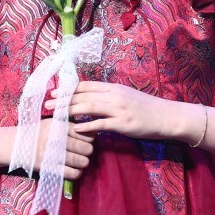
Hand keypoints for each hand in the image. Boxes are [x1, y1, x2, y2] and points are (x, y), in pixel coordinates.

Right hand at [31, 118, 94, 180]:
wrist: (14, 144)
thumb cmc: (38, 132)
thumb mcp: (53, 122)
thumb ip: (70, 124)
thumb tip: (91, 129)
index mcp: (59, 126)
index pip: (85, 134)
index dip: (89, 139)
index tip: (87, 141)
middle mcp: (56, 140)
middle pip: (86, 148)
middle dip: (88, 151)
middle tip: (85, 151)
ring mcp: (52, 155)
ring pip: (81, 161)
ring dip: (84, 162)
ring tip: (81, 160)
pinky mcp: (48, 168)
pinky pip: (71, 173)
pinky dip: (77, 173)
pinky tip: (75, 170)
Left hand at [49, 81, 169, 138]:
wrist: (167, 116)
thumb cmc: (147, 108)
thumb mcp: (127, 96)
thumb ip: (109, 97)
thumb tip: (92, 99)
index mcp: (114, 88)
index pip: (86, 86)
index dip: (68, 89)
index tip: (54, 92)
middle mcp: (114, 96)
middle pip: (83, 95)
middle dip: (62, 99)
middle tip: (47, 103)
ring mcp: (119, 110)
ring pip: (88, 107)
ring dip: (69, 110)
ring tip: (54, 115)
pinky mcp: (123, 124)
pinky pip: (101, 124)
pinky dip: (87, 126)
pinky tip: (75, 129)